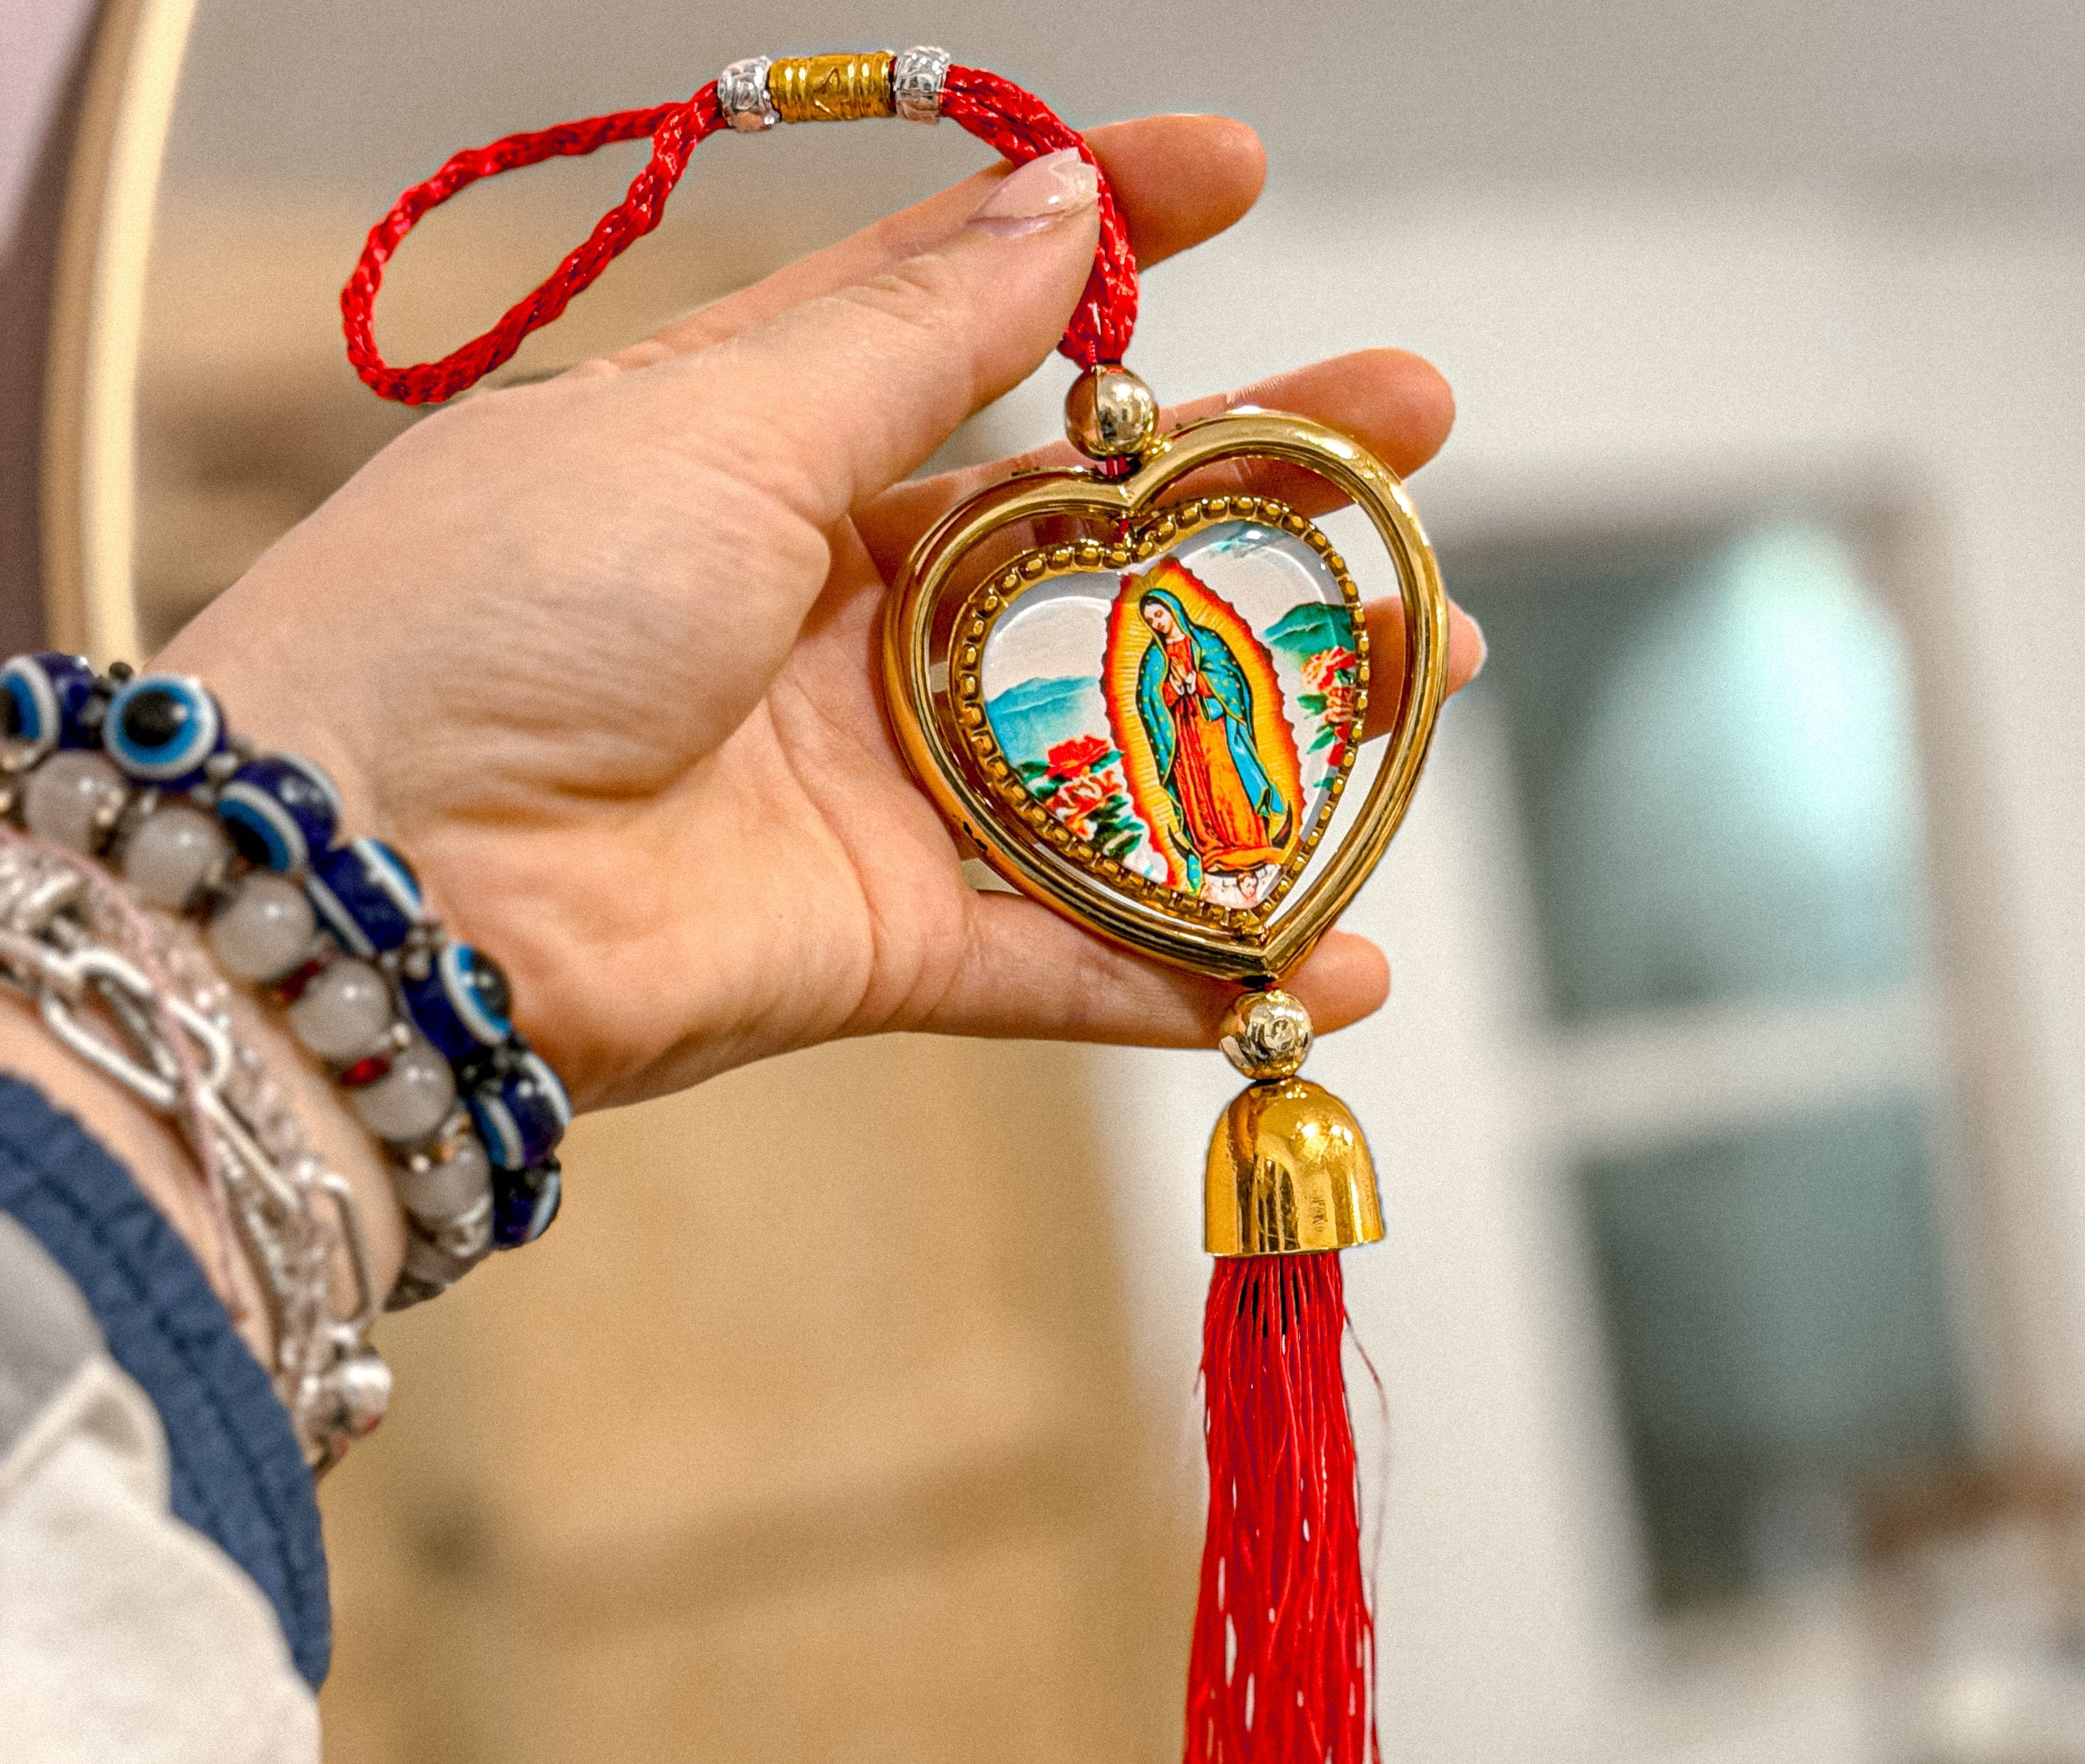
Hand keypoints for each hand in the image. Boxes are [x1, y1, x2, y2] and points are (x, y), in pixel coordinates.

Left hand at [163, 117, 1480, 1111]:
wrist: (375, 876)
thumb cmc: (498, 602)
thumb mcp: (710, 423)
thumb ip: (902, 341)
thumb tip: (1053, 208)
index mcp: (765, 452)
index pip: (968, 323)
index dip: (1102, 245)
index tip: (1232, 181)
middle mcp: (829, 613)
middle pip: (1087, 546)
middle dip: (1254, 491)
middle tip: (1411, 437)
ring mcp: (866, 781)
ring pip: (1108, 754)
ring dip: (1270, 730)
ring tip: (1418, 687)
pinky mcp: (881, 941)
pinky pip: (1066, 957)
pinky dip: (1192, 970)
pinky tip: (1332, 953)